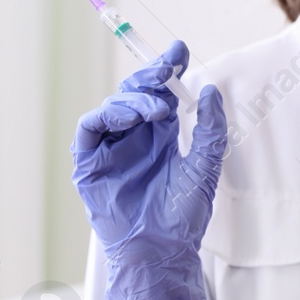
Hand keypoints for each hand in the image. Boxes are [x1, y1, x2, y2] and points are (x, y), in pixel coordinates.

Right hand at [71, 39, 226, 299]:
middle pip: (135, 94)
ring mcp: (110, 150)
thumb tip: (211, 91)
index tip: (179, 50)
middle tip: (167, 69)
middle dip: (150, 76)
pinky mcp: (89, 164)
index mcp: (160, 137)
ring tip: (158, 109)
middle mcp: (134, 138)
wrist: (162, 250)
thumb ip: (209, 129)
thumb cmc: (184, 215)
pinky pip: (89, 129)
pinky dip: (107, 115)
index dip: (166, 69)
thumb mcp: (205, 166)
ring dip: (135, 100)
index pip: (160, 94)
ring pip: (113, 106)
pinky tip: (128, 118)